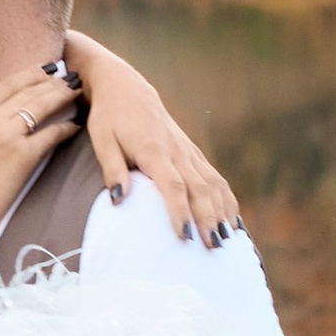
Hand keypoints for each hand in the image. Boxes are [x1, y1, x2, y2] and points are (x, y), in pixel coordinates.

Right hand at [0, 61, 90, 237]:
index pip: (5, 84)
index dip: (28, 74)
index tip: (44, 70)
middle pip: (26, 90)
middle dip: (50, 81)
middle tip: (67, 75)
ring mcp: (6, 135)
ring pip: (40, 106)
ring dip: (61, 95)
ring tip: (75, 90)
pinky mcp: (22, 156)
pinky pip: (50, 134)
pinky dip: (65, 127)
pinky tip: (74, 125)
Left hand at [67, 32, 240, 239]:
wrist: (127, 89)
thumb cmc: (110, 117)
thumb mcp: (102, 140)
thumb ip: (112, 169)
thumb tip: (118, 200)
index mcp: (154, 150)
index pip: (172, 185)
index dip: (180, 211)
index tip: (185, 237)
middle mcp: (177, 151)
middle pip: (200, 188)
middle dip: (209, 218)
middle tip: (213, 246)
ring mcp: (188, 152)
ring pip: (213, 184)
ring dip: (223, 212)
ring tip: (228, 240)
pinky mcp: (193, 153)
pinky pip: (215, 178)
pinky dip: (227, 200)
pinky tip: (233, 222)